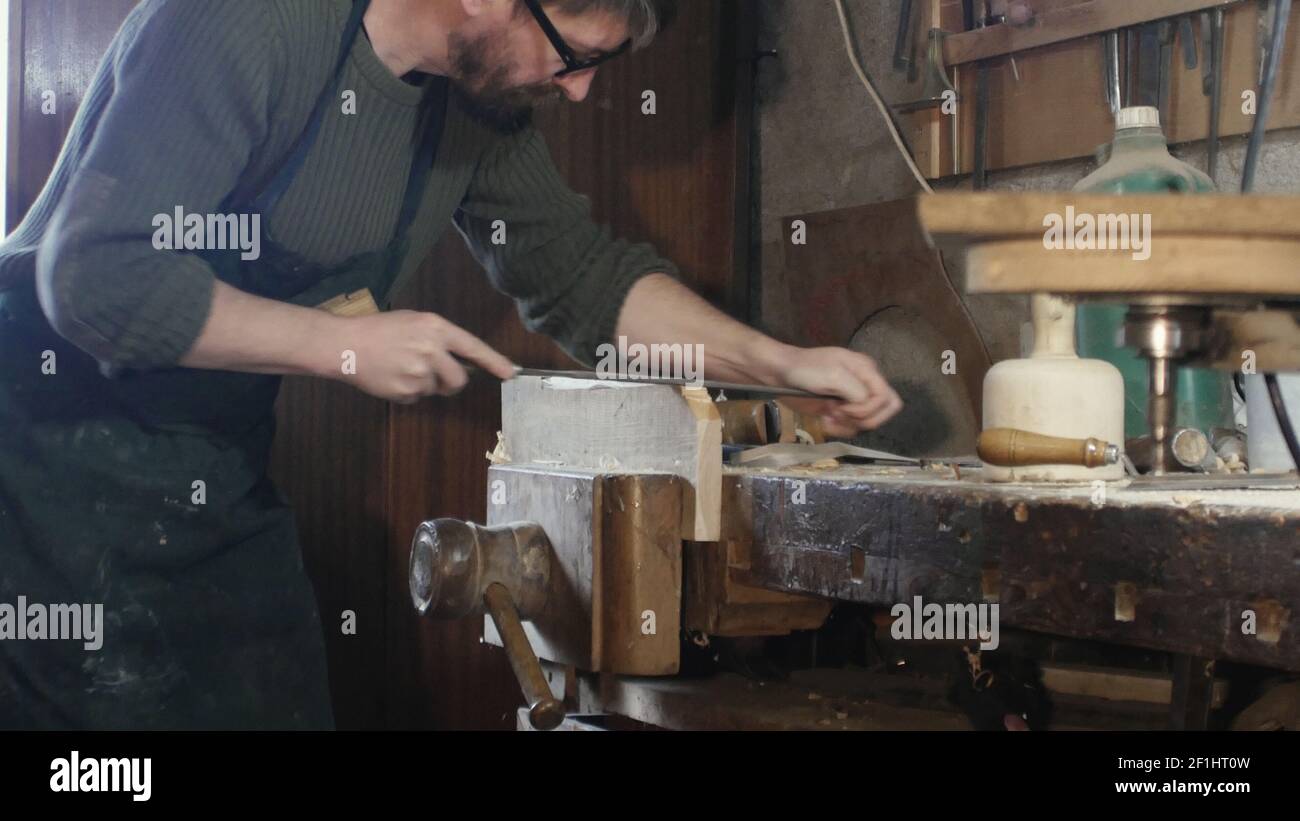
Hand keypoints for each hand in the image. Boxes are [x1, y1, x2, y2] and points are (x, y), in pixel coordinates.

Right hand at [326, 310, 515, 402]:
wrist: (347, 344)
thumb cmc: (381, 329)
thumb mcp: (415, 322)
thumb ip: (440, 338)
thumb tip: (463, 360)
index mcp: (436, 329)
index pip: (473, 347)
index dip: (495, 362)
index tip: (511, 373)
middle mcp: (431, 351)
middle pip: (459, 379)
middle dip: (452, 381)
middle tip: (435, 373)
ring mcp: (419, 373)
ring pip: (437, 389)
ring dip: (426, 384)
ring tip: (403, 367)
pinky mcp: (406, 391)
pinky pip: (418, 397)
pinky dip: (409, 391)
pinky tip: (393, 376)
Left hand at [776, 346, 902, 436]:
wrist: (780, 375)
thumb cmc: (805, 369)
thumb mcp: (834, 375)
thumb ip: (857, 391)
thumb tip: (865, 406)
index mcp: (867, 371)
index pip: (888, 398)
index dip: (870, 409)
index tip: (846, 408)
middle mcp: (864, 385)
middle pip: (884, 412)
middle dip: (864, 419)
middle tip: (841, 414)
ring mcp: (852, 399)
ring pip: (867, 423)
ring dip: (848, 425)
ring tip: (829, 416)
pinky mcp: (840, 412)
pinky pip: (851, 428)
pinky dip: (839, 429)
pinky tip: (825, 421)